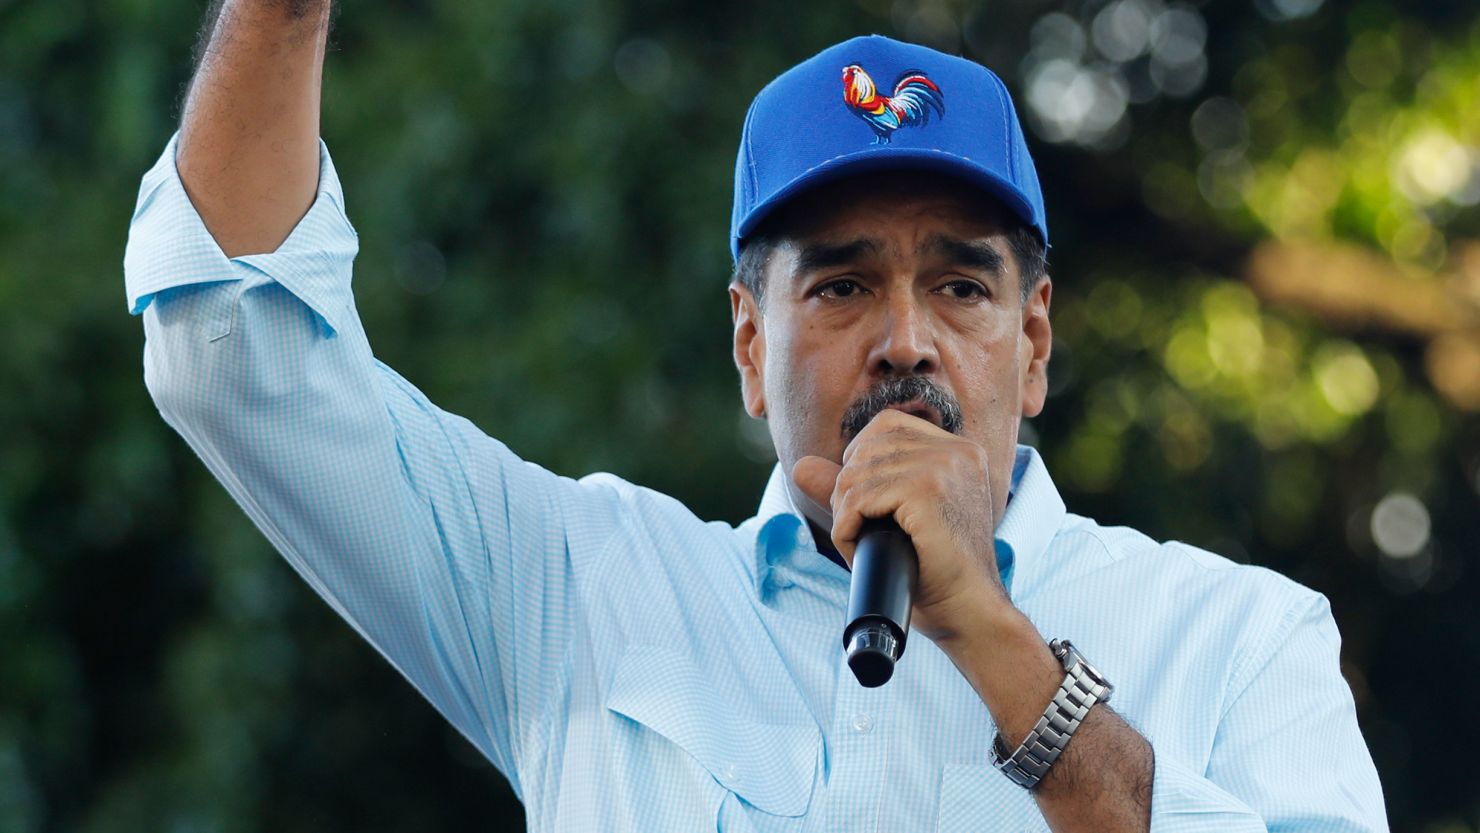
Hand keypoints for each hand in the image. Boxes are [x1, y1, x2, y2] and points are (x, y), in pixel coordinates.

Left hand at [792, 409, 1010, 643]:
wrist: (968, 611)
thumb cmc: (934, 572)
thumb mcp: (894, 519)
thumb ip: (853, 488)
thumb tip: (800, 466)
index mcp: (959, 450)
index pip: (887, 425)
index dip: (860, 459)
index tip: (865, 501)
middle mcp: (956, 450)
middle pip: (867, 447)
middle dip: (846, 489)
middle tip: (856, 529)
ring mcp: (945, 466)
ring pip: (857, 474)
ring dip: (844, 513)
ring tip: (858, 542)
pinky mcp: (928, 490)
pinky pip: (859, 498)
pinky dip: (846, 528)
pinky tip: (857, 549)